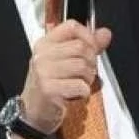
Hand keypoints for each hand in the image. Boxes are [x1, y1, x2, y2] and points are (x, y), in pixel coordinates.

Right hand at [19, 20, 111, 135]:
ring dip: (88, 78)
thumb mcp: (65, 62)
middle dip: (91, 62)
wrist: (33, 112)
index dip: (88, 35)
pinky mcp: (48, 89)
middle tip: (85, 73)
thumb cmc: (50, 86)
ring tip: (79, 84)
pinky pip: (80, 85)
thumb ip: (87, 46)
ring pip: (82, 65)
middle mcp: (42, 55)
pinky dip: (83, 92)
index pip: (71, 26)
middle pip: (81, 47)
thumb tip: (105, 33)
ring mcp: (43, 72)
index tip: (92, 47)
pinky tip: (75, 94)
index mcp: (45, 44)